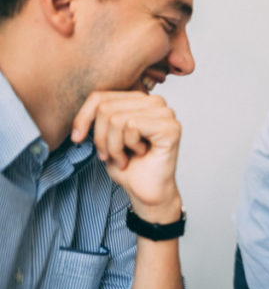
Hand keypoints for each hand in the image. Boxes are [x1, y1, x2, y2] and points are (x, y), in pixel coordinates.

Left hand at [72, 91, 182, 221]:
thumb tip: (83, 105)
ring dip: (114, 145)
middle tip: (109, 155)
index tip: (77, 138)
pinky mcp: (170, 127)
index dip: (83, 118)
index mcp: (139, 100)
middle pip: (106, 107)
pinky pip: (132, 125)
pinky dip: (128, 145)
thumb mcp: (106, 135)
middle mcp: (155, 102)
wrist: (146, 191)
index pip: (100, 96)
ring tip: (124, 157)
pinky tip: (140, 154)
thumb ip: (100, 114)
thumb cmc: (129, 165)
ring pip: (116, 118)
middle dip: (101, 137)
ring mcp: (166, 113)